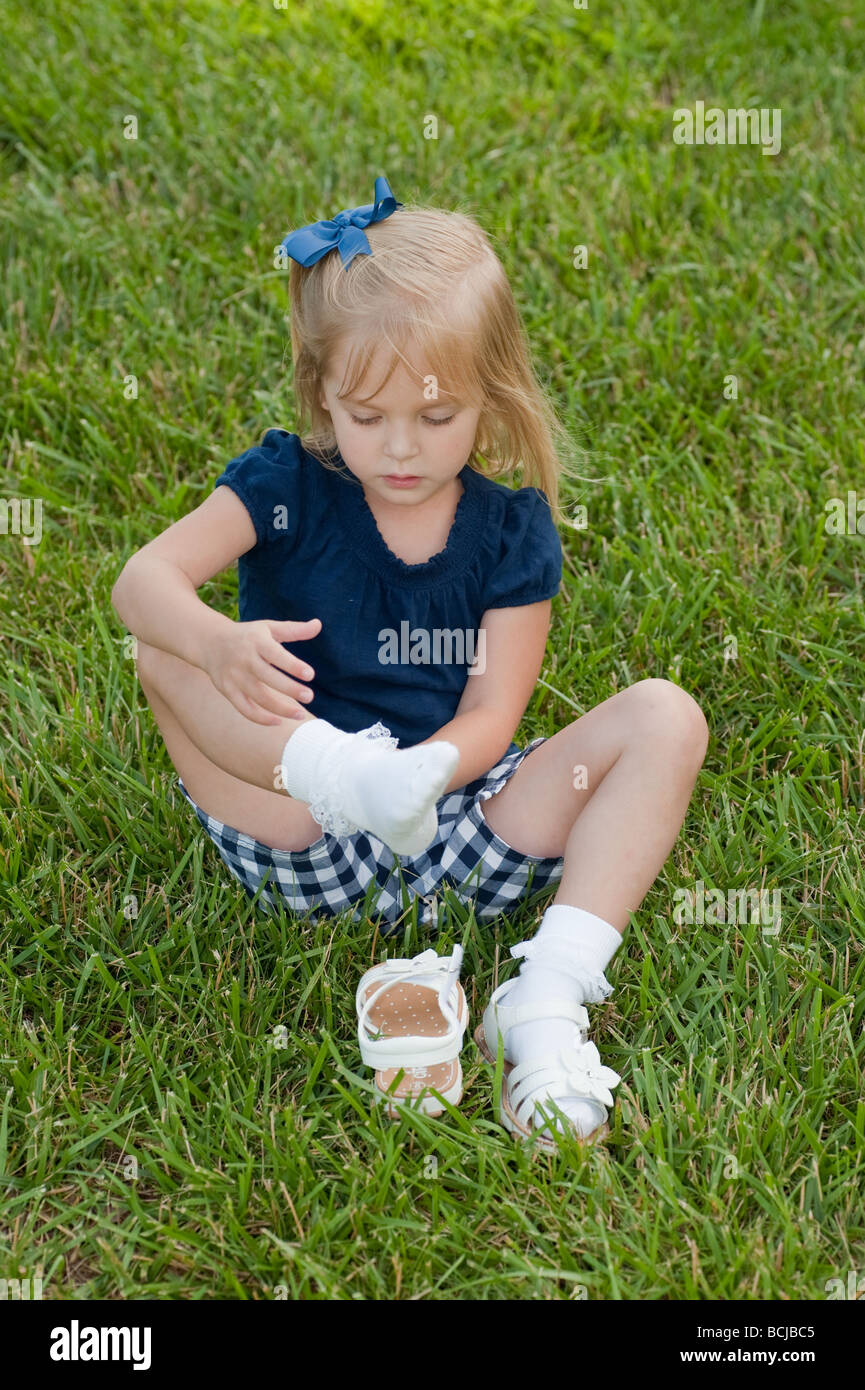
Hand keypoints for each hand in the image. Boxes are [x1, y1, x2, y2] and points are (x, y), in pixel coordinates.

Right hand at [203, 617, 320, 724]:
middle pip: (268, 678)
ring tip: (301, 714)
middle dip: (290, 689)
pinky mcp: (227, 690)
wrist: (210, 642)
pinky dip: (261, 718)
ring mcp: (234, 676)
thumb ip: (294, 629)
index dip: (293, 665)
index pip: (276, 655)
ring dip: (281, 709)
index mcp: (257, 642)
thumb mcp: (269, 627)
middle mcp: (244, 659)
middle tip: (310, 697)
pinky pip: (245, 709)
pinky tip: (279, 721)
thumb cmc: (249, 635)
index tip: (310, 674)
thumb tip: (319, 625)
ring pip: (259, 697)